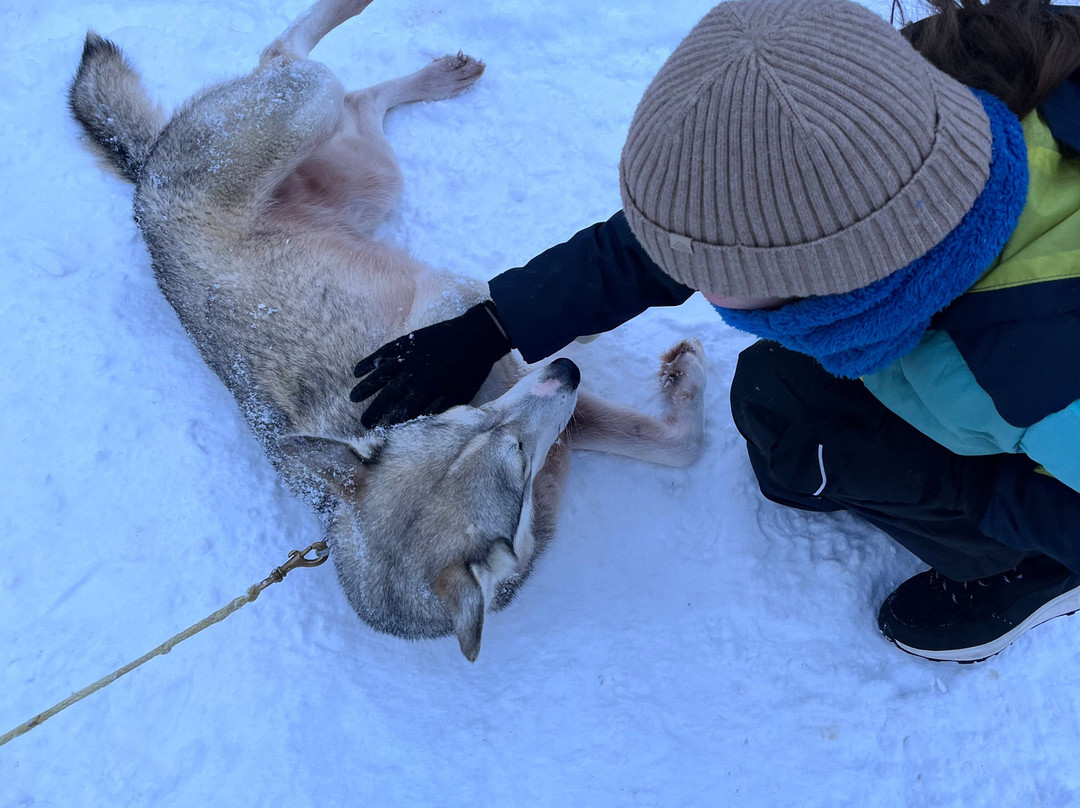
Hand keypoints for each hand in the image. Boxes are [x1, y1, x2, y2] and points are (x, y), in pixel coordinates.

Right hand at [350, 300, 512, 427]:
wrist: (477, 334)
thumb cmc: (473, 368)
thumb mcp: (463, 395)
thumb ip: (444, 409)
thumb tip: (428, 424)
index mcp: (427, 389)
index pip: (404, 411)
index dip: (392, 423)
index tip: (382, 433)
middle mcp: (413, 373)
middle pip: (388, 396)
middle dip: (374, 411)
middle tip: (363, 424)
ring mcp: (408, 356)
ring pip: (380, 374)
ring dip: (366, 387)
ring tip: (353, 399)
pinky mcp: (407, 341)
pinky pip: (383, 353)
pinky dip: (369, 361)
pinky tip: (357, 371)